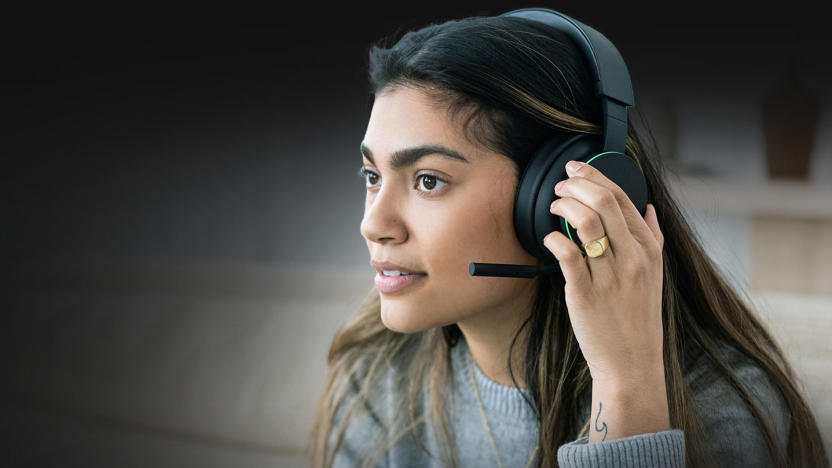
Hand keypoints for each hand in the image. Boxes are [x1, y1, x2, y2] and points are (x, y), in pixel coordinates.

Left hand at [543, 159, 668, 440]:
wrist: (631, 362)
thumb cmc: (638, 318)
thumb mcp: (656, 275)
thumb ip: (653, 238)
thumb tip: (648, 207)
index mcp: (649, 250)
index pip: (623, 198)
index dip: (596, 177)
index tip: (577, 169)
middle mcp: (632, 259)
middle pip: (604, 202)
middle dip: (576, 184)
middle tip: (560, 183)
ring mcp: (609, 276)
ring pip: (585, 222)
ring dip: (563, 205)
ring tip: (552, 205)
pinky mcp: (585, 294)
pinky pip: (567, 253)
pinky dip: (554, 237)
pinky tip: (548, 237)